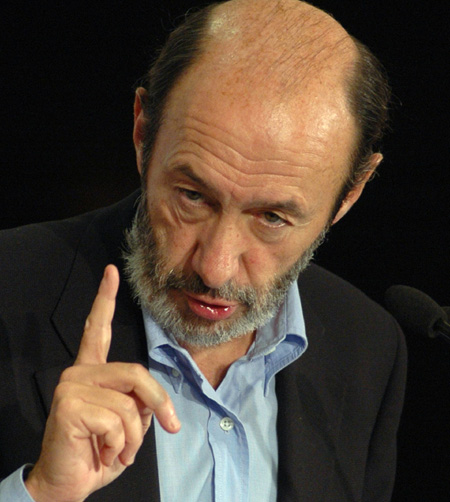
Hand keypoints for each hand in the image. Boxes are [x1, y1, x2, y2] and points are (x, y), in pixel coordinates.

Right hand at [25, 265, 179, 501]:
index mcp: (93, 370)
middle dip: (159, 404)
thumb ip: (139, 401)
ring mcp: (72, 386)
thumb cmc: (100, 451)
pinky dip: (121, 446)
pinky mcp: (68, 405)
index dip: (104, 298)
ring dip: (134, 437)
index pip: (97, 328)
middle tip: (169, 427)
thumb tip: (151, 400)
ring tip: (118, 450)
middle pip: (136, 373)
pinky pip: (117, 421)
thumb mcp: (130, 423)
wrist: (68, 484)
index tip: (110, 271)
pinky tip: (104, 454)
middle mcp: (79, 371)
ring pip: (130, 404)